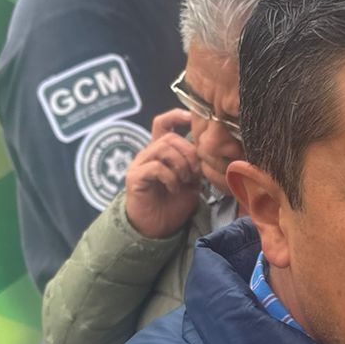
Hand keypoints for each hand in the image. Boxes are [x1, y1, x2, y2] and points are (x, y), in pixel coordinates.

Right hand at [124, 108, 203, 238]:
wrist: (157, 228)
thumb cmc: (173, 205)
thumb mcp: (191, 182)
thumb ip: (196, 166)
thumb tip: (209, 153)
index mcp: (161, 152)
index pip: (163, 123)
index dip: (176, 115)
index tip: (192, 118)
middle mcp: (148, 154)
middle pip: (170, 137)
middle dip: (188, 153)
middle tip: (195, 173)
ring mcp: (139, 165)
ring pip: (162, 148)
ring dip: (180, 164)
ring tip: (185, 181)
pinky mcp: (135, 178)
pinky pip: (155, 167)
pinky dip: (170, 177)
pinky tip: (173, 188)